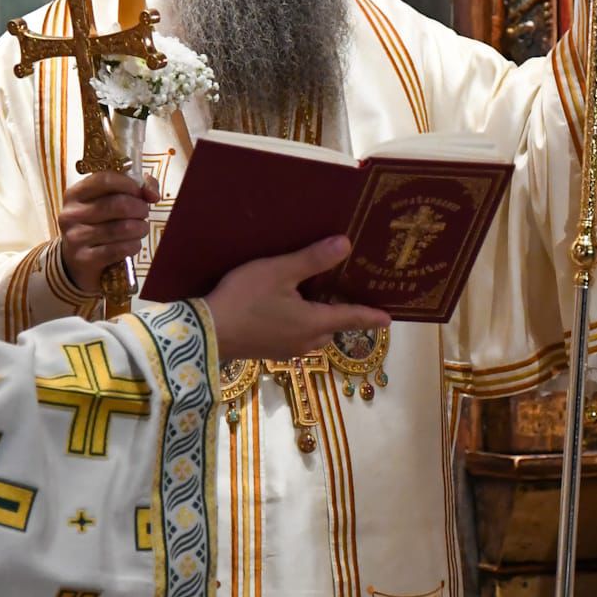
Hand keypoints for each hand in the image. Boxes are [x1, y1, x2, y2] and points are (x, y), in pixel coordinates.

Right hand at [58, 170, 158, 286]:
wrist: (76, 261)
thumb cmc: (97, 224)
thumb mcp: (108, 201)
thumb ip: (135, 188)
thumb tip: (153, 194)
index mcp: (75, 194)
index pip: (105, 180)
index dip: (129, 184)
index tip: (140, 193)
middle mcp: (71, 214)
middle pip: (118, 204)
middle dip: (140, 208)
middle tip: (144, 213)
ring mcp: (76, 237)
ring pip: (123, 228)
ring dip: (140, 228)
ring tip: (141, 228)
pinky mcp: (84, 259)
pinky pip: (120, 249)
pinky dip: (134, 246)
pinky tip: (133, 244)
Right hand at [203, 236, 391, 364]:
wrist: (207, 333)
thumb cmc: (245, 300)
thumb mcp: (279, 272)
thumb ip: (313, 260)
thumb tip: (346, 245)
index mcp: (315, 323)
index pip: (352, 319)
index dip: (371, 316)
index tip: (389, 318)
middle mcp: (306, 341)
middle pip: (333, 327)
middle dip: (340, 313)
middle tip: (343, 291)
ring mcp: (286, 349)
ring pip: (313, 333)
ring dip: (318, 318)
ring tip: (314, 295)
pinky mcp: (269, 351)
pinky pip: (295, 336)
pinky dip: (299, 323)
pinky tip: (286, 308)